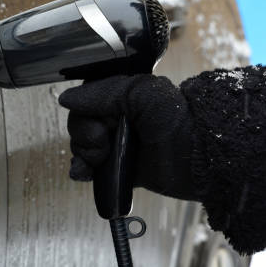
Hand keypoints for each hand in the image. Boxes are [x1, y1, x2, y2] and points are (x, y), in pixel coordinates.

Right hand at [58, 74, 198, 200]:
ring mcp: (117, 144)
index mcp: (121, 96)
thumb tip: (65, 98)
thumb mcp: (141, 94)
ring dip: (83, 154)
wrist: (201, 160)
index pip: (83, 100)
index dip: (83, 113)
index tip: (99, 124)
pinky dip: (82, 170)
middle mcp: (117, 118)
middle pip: (79, 124)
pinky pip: (90, 169)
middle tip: (103, 142)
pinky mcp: (119, 168)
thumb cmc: (179, 121)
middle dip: (84, 135)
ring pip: (81, 147)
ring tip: (100, 159)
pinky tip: (83, 173)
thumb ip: (103, 93)